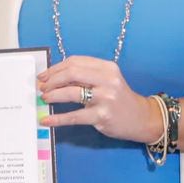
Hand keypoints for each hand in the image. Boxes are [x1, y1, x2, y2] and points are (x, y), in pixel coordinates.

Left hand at [38, 55, 164, 143]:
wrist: (141, 118)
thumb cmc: (118, 98)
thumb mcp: (107, 80)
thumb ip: (86, 75)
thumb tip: (53, 77)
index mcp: (107, 67)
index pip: (75, 62)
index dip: (56, 68)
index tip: (43, 75)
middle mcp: (107, 80)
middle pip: (71, 73)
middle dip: (52, 80)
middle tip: (42, 87)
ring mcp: (105, 98)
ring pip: (71, 93)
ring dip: (53, 95)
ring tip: (44, 99)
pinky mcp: (102, 116)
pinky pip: (74, 116)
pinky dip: (57, 118)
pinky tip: (47, 120)